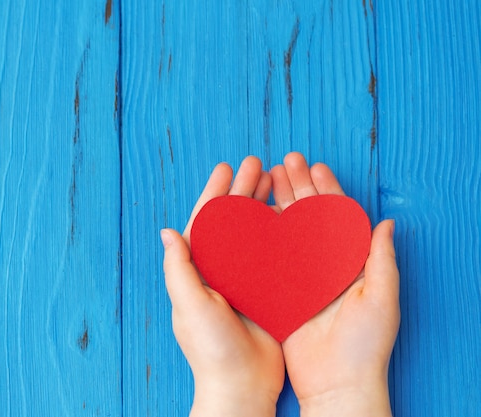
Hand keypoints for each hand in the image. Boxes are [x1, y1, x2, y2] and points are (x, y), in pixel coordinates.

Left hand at [161, 156, 284, 416]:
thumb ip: (179, 269)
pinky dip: (281, 232)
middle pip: (232, 221)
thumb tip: (168, 231)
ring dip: (263, 205)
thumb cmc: (210, 349)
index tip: (227, 167)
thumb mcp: (190, 306)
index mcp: (199, 270)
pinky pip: (274, 254)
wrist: (241, 386)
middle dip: (243, 191)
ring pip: (255, 232)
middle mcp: (221, 270)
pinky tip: (293, 215)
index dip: (215, 193)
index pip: (205, 222)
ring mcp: (245, 279)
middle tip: (259, 163)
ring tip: (277, 179)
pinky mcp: (267, 290)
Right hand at [271, 153, 399, 416]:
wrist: (337, 383)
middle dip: (299, 186)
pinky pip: (270, 258)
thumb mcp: (382, 298)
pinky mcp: (279, 292)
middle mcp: (323, 265)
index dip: (327, 189)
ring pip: (287, 231)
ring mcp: (299, 277)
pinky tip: (253, 216)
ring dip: (279, 203)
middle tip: (286, 161)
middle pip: (309, 217)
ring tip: (268, 177)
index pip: (337, 216)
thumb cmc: (365, 344)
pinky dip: (262, 235)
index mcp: (349, 262)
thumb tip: (387, 222)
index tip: (315, 166)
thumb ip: (382, 259)